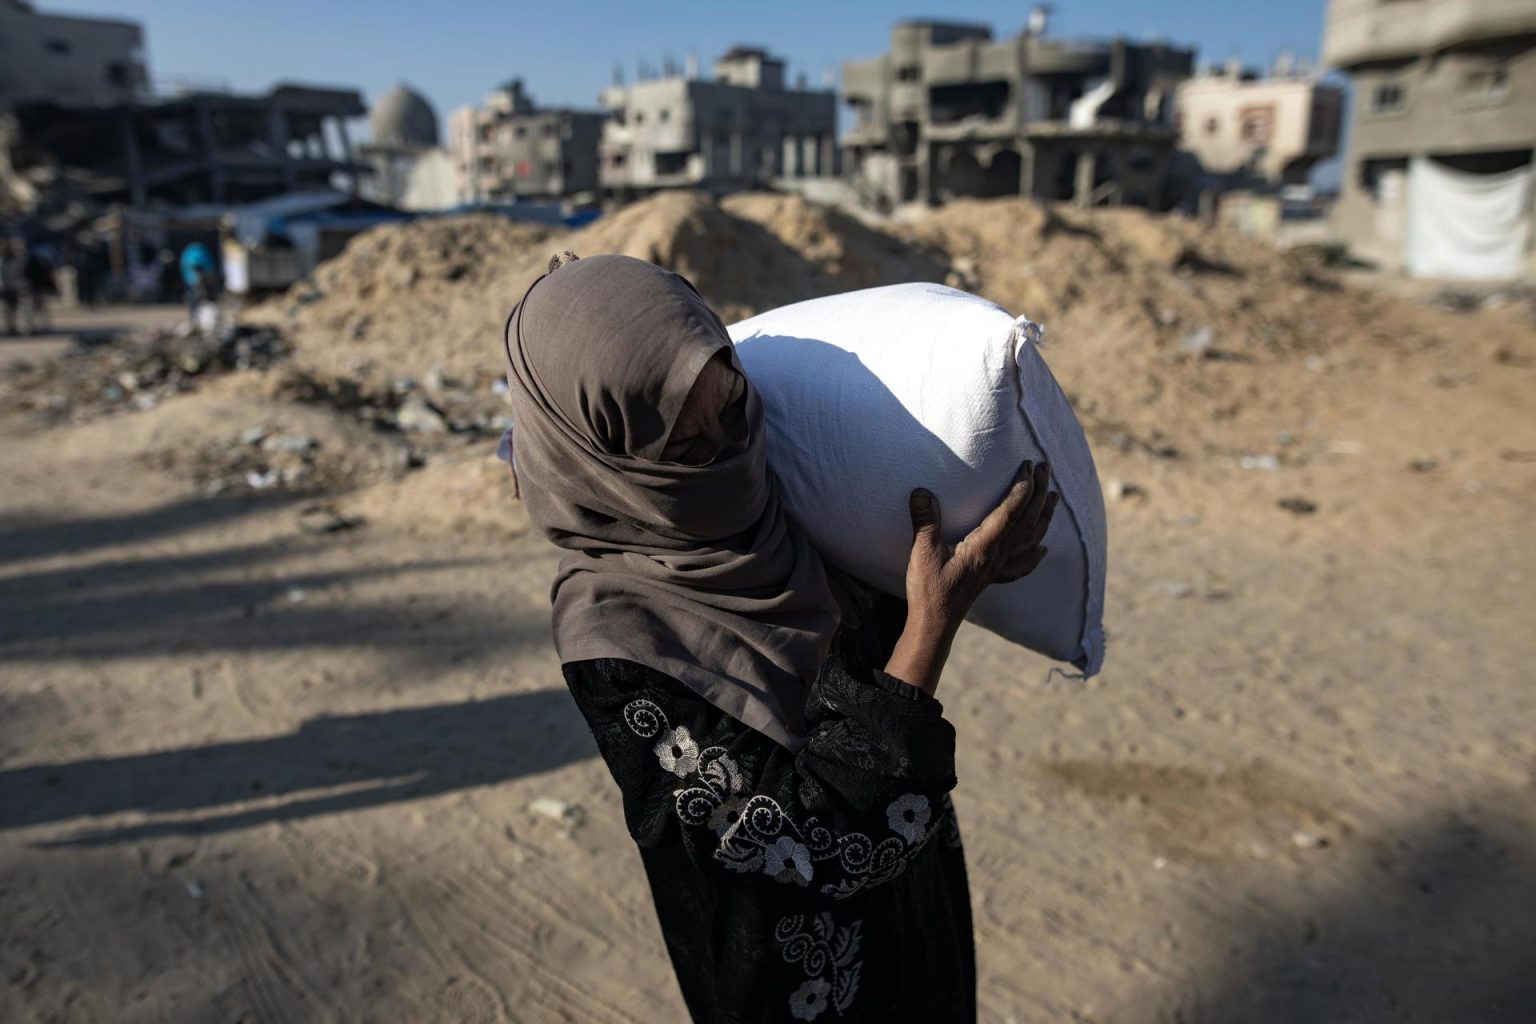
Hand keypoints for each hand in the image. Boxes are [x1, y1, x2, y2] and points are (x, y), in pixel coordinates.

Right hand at [884, 461, 1057, 693]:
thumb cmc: (930, 589)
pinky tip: (1043, 549)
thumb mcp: (922, 551)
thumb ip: (925, 521)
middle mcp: (998, 556)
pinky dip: (1036, 554)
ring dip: (1045, 516)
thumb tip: (921, 491)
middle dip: (1039, 492)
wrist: (935, 623)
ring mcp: (998, 568)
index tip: (1028, 465)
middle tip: (1046, 467)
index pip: (1010, 512)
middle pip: (1028, 521)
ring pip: (1031, 539)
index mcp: (984, 547)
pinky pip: (1021, 564)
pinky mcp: (992, 577)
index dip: (1022, 487)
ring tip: (1055, 496)